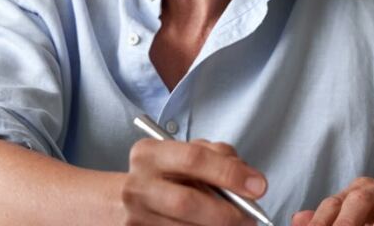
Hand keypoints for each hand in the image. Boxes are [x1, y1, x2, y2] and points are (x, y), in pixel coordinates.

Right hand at [121, 137, 266, 225]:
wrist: (115, 203)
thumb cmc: (161, 176)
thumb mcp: (182, 155)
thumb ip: (217, 157)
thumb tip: (250, 180)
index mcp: (149, 154)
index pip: (194, 158)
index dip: (230, 174)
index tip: (259, 186)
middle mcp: (138, 185)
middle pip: (187, 202)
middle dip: (226, 214)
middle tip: (249, 218)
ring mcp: (135, 218)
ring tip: (234, 225)